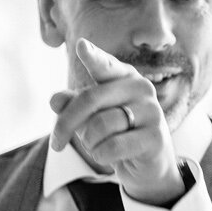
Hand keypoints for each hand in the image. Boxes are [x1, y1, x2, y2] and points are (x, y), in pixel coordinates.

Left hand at [49, 40, 188, 206]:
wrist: (148, 163)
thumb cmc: (117, 132)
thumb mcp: (92, 116)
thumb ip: (73, 105)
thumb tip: (55, 100)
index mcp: (124, 76)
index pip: (105, 66)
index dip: (93, 57)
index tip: (81, 46)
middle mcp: (141, 88)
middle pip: (89, 100)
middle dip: (66, 124)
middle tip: (55, 145)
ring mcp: (152, 111)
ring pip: (99, 126)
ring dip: (89, 143)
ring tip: (97, 147)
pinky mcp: (156, 137)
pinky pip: (113, 146)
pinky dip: (101, 155)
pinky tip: (109, 157)